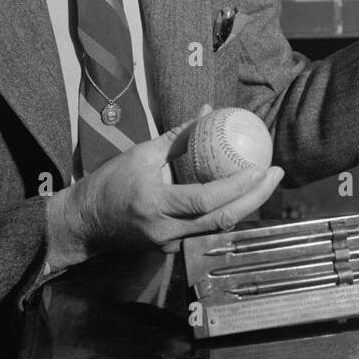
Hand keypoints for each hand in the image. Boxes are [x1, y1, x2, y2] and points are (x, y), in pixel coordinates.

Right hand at [45, 108, 283, 268]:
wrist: (83, 224)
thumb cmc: (109, 184)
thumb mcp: (141, 154)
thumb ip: (177, 136)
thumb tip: (207, 111)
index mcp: (156, 205)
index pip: (206, 201)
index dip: (236, 186)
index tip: (259, 167)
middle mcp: (167, 231)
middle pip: (222, 220)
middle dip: (256, 197)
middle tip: (276, 173)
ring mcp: (171, 245)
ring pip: (218, 228)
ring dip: (247, 206)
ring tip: (267, 181)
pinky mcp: (172, 248)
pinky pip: (207, 230)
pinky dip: (227, 212)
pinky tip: (243, 194)